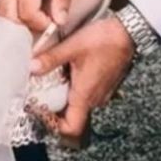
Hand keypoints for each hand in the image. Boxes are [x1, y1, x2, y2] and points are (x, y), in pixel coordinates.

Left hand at [29, 17, 134, 146]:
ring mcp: (100, 94)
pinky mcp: (103, 85)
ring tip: (49, 80)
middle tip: (38, 92)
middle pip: (70, 117)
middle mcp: (94, 100)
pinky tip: (65, 72)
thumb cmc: (105, 40)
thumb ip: (50, 59)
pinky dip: (72, 89)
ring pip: (77, 105)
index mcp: (84, 95)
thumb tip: (30, 68)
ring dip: (62, 97)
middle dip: (52, 108)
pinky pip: (84, 95)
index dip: (52, 124)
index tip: (40, 109)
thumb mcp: (73, 47)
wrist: (129, 32)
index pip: (70, 128)